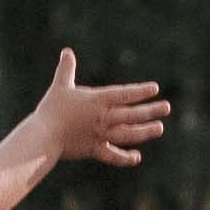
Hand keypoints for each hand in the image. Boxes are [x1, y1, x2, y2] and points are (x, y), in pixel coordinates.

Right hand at [34, 50, 170, 169]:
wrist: (43, 136)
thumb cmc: (51, 109)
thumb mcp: (59, 86)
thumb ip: (66, 69)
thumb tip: (67, 51)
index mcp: (96, 101)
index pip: (123, 94)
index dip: (140, 91)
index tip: (154, 88)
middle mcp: (102, 118)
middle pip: (131, 114)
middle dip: (150, 111)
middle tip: (166, 107)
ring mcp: (100, 135)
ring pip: (127, 134)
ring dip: (144, 132)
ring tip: (159, 128)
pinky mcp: (94, 150)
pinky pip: (113, 155)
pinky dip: (125, 157)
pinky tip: (137, 157)